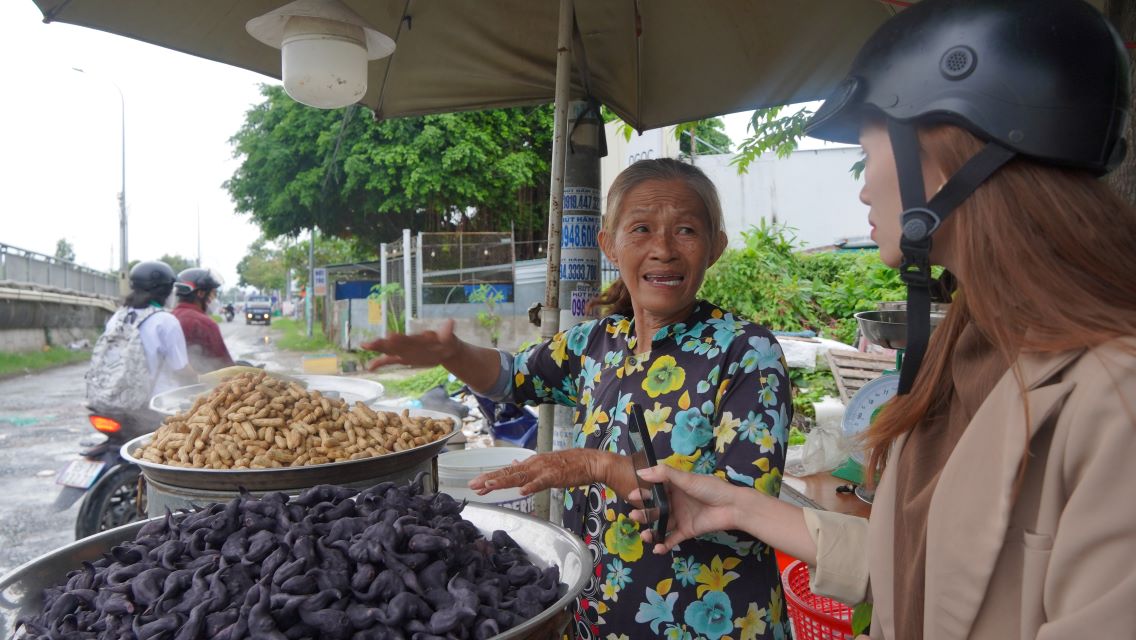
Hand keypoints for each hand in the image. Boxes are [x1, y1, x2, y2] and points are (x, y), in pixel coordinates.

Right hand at [362, 319, 460, 369]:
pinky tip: (369, 367)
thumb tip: (451, 322)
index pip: (408, 338)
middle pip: (394, 343)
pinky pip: (389, 360)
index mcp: (418, 338)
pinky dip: (379, 363)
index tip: (390, 336)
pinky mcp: (403, 358)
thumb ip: (447, 332)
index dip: (400, 338)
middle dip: (383, 343)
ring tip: (364, 345)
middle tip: (369, 343)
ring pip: (388, 350)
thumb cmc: (447, 341)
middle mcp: (408, 343)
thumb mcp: (449, 338)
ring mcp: (404, 350)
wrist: (445, 349)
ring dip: (377, 348)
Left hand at [468, 449, 602, 496]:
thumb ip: (529, 467)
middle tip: (473, 485)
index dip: (491, 478)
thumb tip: (514, 464)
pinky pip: (541, 482)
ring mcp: (543, 470)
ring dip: (504, 481)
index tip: (476, 485)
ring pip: (520, 476)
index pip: (507, 471)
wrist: (590, 461)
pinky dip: (531, 486)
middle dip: (489, 479)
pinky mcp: (555, 476)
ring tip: (489, 485)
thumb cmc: (570, 465)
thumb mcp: (545, 464)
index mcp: (531, 464)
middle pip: (508, 473)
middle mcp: (533, 464)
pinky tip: (521, 491)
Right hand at [629, 465, 743, 553]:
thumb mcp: (686, 478)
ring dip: (650, 531)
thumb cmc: (710, 488)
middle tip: (634, 515)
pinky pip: (672, 539)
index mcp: (674, 487)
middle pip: (655, 509)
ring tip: (644, 535)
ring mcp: (680, 518)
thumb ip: (664, 474)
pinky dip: (663, 544)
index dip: (642, 493)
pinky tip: (656, 548)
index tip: (631, 495)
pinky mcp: (687, 531)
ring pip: (661, 525)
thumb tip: (641, 472)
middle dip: (643, 513)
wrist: (732, 507)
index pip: (654, 490)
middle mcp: (675, 502)